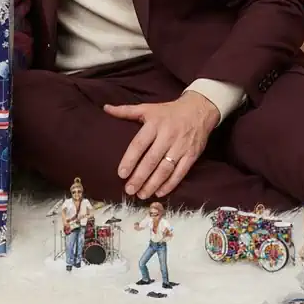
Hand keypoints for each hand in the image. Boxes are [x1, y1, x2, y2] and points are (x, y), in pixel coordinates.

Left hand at [104, 92, 219, 199]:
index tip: (121, 174)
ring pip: (165, 169)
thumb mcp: (147, 108)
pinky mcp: (191, 155)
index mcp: (154, 124)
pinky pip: (180, 172)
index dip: (130, 159)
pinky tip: (159, 193)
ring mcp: (180, 147)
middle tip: (129, 189)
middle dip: (140, 177)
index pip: (139, 144)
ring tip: (142, 194)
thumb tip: (105, 108)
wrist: (198, 110)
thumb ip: (126, 111)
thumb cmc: (168, 111)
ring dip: (153, 184)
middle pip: (151, 160)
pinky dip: (170, 184)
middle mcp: (167, 136)